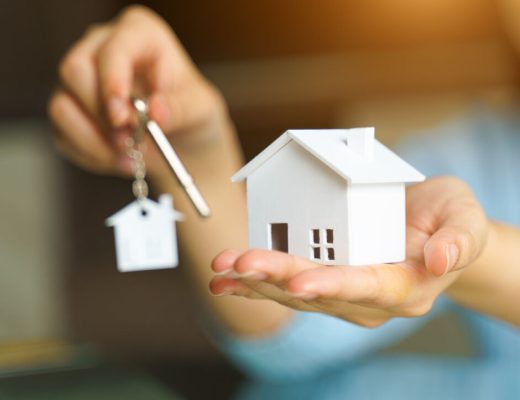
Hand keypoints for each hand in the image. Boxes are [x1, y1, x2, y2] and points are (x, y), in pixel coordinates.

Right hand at [48, 5, 225, 176]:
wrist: (180, 142)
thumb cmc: (191, 113)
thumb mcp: (200, 110)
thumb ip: (180, 109)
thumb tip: (156, 111)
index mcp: (138, 33)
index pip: (113, 49)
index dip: (112, 81)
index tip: (122, 117)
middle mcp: (101, 47)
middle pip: (75, 70)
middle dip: (102, 114)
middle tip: (129, 140)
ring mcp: (80, 79)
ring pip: (62, 105)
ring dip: (95, 140)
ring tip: (128, 155)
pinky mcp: (69, 110)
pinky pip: (63, 134)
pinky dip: (90, 154)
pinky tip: (118, 159)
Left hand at [210, 177, 488, 327]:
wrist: (432, 228)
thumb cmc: (449, 219)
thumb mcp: (466, 218)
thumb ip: (460, 238)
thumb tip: (442, 259)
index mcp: (404, 286)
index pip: (366, 287)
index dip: (333, 285)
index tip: (300, 283)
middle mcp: (367, 297)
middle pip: (318, 290)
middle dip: (277, 276)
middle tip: (240, 262)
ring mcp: (342, 292)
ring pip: (294, 292)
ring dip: (256, 280)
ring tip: (222, 267)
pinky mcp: (322, 281)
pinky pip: (285, 287)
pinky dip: (253, 283)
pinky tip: (224, 280)